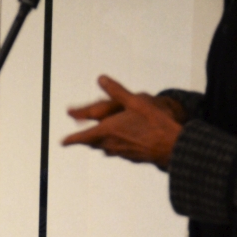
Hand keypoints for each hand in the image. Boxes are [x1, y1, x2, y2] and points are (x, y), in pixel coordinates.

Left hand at [63, 75, 184, 166]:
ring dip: (99, 143)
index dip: (71, 139)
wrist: (173, 147)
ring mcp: (122, 153)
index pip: (83, 136)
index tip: (62, 142)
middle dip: (84, 139)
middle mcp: (112, 144)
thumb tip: (101, 79)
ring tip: (97, 140)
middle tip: (77, 137)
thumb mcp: (135, 101)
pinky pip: (118, 151)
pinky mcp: (133, 158)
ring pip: (105, 148)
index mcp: (108, 131)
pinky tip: (120, 143)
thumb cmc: (155, 123)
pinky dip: (114, 146)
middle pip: (93, 143)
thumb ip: (116, 91)